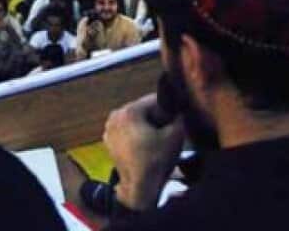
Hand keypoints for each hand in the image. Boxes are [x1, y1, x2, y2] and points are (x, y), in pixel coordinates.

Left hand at [104, 93, 186, 211]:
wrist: (140, 187)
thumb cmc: (156, 161)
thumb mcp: (176, 135)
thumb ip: (179, 116)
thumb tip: (178, 110)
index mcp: (129, 110)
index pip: (155, 100)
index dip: (169, 110)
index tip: (176, 121)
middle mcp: (115, 115)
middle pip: (143, 109)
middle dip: (156, 118)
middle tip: (167, 132)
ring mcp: (109, 128)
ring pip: (135, 120)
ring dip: (146, 126)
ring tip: (157, 141)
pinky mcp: (109, 141)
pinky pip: (127, 131)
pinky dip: (136, 135)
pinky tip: (146, 147)